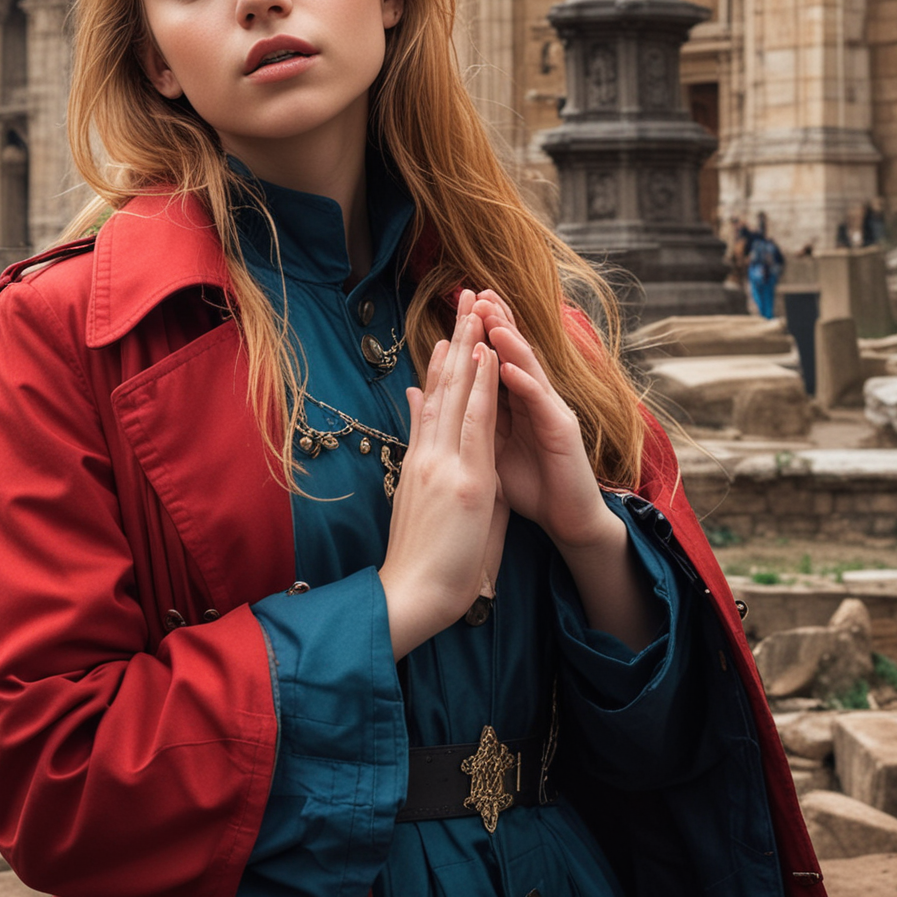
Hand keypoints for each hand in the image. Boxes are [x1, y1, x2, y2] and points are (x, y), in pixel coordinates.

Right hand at [379, 301, 502, 659]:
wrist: (410, 598)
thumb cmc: (423, 562)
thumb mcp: (422, 505)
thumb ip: (424, 465)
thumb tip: (421, 433)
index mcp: (422, 462)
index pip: (432, 405)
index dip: (440, 367)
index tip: (446, 335)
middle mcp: (429, 454)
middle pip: (443, 387)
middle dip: (455, 341)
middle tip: (461, 299)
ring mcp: (444, 463)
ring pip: (458, 393)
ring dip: (469, 347)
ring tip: (472, 308)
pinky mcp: (464, 479)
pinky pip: (476, 422)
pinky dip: (481, 385)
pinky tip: (485, 354)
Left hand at [472, 291, 616, 552]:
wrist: (567, 520)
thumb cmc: (529, 486)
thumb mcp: (490, 450)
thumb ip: (471, 422)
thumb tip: (437, 404)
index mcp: (514, 403)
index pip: (494, 359)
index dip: (478, 332)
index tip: (457, 305)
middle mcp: (535, 399)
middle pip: (513, 353)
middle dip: (496, 321)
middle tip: (475, 293)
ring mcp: (551, 411)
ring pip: (528, 369)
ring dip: (509, 342)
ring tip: (491, 317)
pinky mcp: (563, 432)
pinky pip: (541, 402)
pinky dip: (524, 383)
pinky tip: (508, 366)